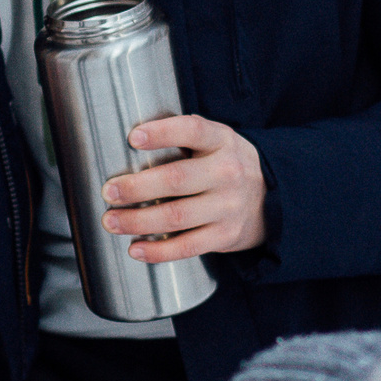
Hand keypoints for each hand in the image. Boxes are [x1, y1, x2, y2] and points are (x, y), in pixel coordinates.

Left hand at [101, 114, 269, 260]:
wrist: (271, 198)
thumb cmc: (224, 164)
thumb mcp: (215, 140)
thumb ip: (182, 136)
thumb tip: (126, 140)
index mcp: (221, 140)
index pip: (193, 130)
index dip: (163, 132)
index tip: (133, 138)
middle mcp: (227, 172)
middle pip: (176, 179)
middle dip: (137, 187)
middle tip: (109, 192)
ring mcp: (228, 207)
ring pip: (177, 216)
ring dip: (138, 221)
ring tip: (112, 221)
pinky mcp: (226, 235)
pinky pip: (187, 246)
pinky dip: (158, 251)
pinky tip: (136, 248)